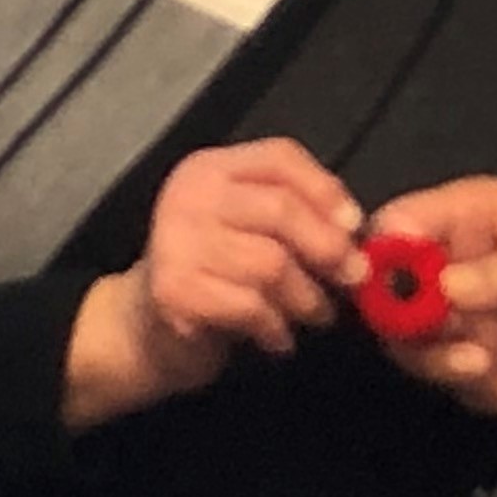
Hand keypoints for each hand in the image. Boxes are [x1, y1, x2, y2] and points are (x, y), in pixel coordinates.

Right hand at [64, 138, 366, 428]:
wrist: (142, 331)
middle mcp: (190, 195)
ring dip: (306, 298)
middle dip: (329, 249)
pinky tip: (277, 338)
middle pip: (281, 209)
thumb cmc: (210, 276)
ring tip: (315, 315)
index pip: (280, 158)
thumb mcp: (246, 230)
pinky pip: (250, 307)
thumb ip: (292, 215)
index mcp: (211, 169)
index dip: (326, 190)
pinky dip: (276, 328)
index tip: (354, 227)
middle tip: (352, 279)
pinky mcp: (176, 291)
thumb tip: (353, 231)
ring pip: (272, 264)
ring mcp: (177, 241)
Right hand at [369, 178, 496, 412]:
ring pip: (424, 354)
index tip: (383, 300)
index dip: (376, 262)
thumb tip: (444, 289)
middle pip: (392, 303)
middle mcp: (453, 268)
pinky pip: (470, 389)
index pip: (394, 230)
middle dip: (416, 336)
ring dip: (454, 371)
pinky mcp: (491, 364)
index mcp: (463, 219)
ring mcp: (469, 319)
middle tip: (464, 356)